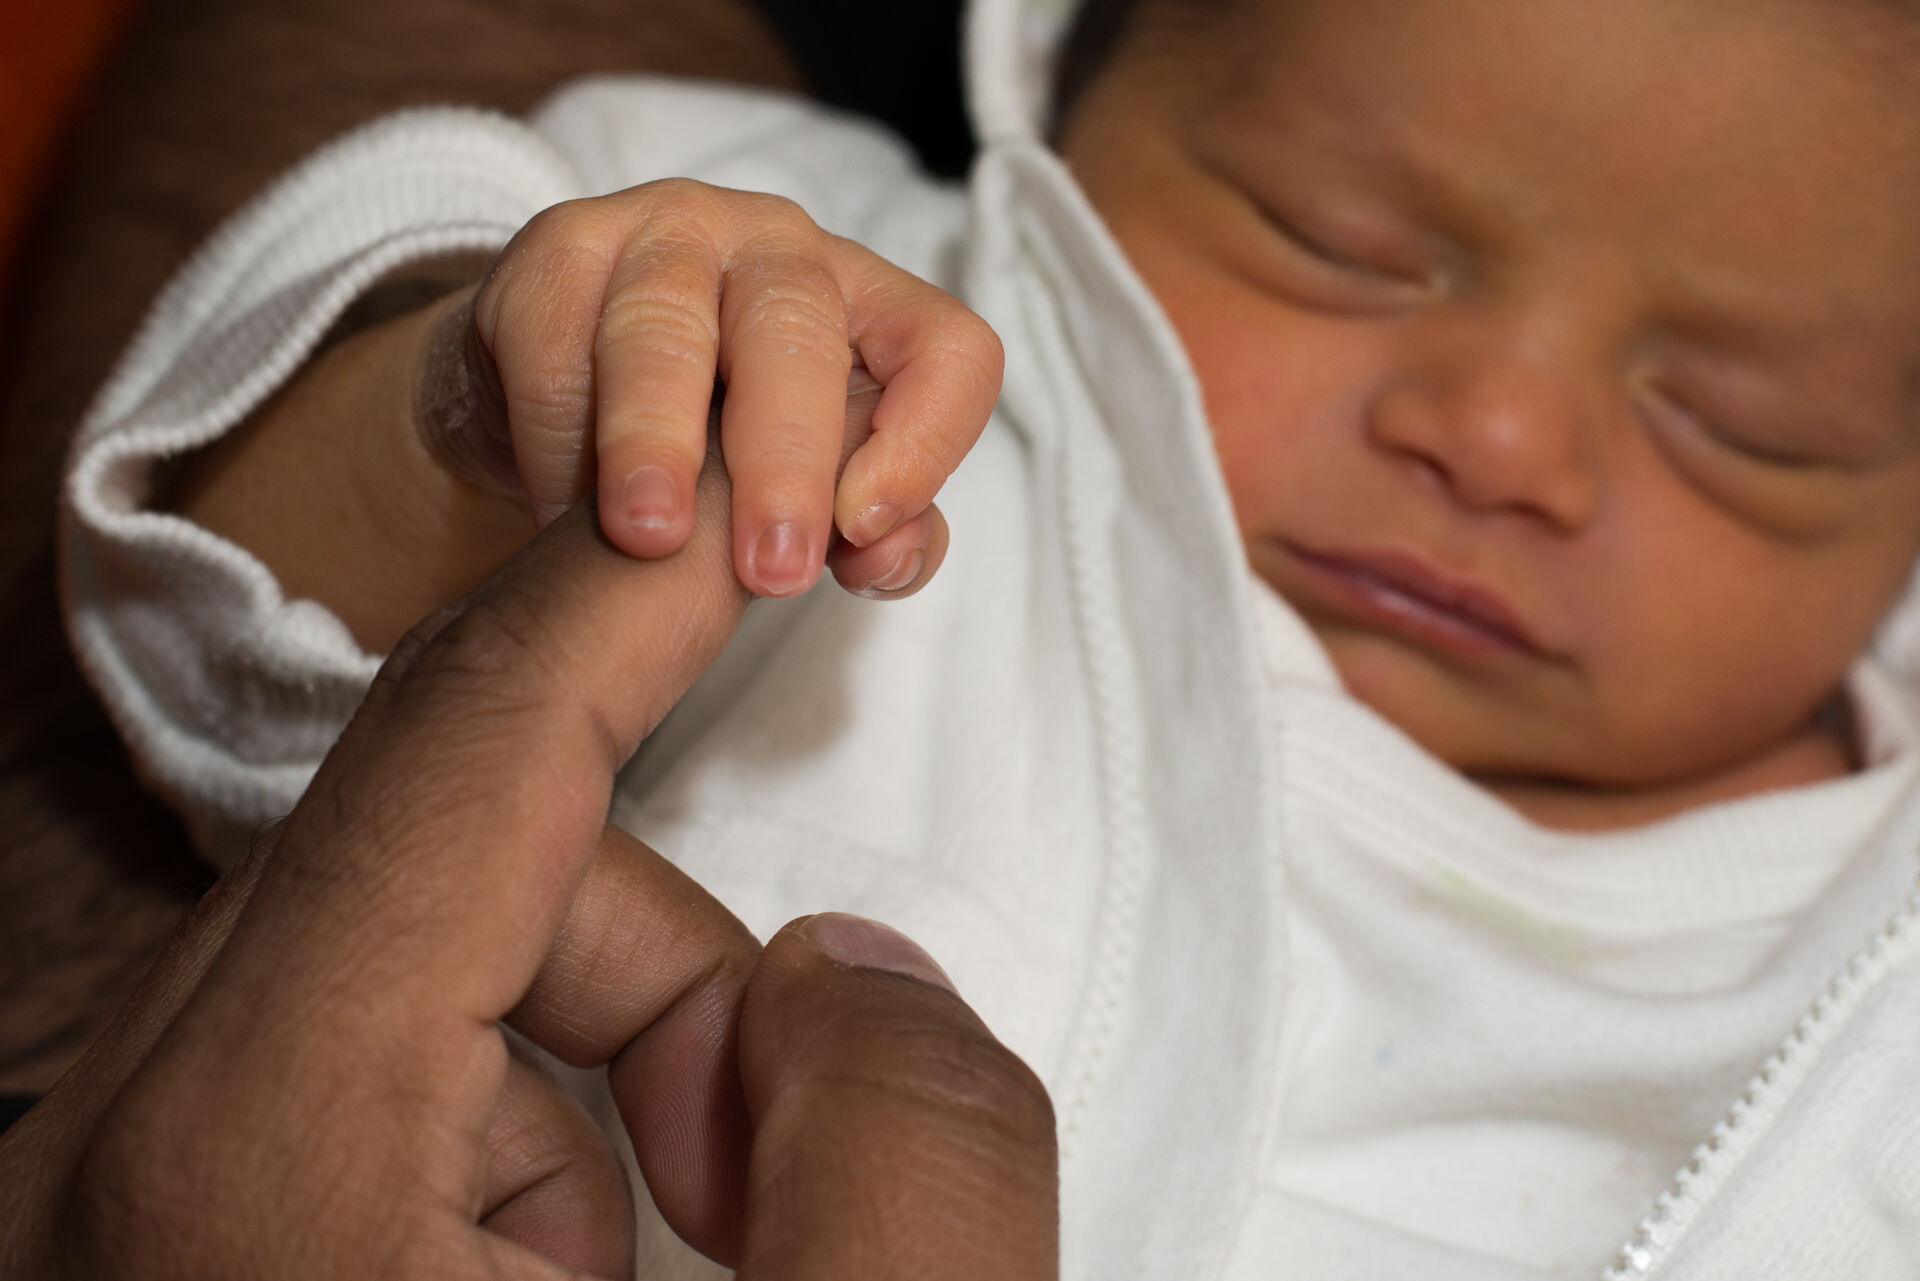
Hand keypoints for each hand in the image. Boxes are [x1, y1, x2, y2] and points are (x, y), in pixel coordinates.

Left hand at [0, 457, 1054, 1276]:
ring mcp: (158, 1173)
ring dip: (612, 1081)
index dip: (646, 584)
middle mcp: (150, 1124)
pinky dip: (533, 1150)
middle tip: (763, 1173)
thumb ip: (905, 1168)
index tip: (772, 501)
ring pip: (443, 977)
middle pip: (464, 862)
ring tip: (682, 1262)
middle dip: (682, 970)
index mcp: (261, 1144)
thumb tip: (855, 965)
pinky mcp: (197, 1216)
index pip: (474, 737)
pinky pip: (402, 1076)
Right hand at [428, 177, 1002, 598]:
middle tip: (771, 570)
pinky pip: (560, 343)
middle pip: (800, 331)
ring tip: (649, 538)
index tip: (865, 535)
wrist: (564, 388)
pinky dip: (561, 439)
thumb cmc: (714, 442)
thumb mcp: (803, 490)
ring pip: (666, 327)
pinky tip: (564, 505)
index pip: (946, 348)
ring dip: (657, 440)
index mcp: (867, 304)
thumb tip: (883, 560)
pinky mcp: (559, 243)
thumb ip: (867, 531)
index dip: (926, 440)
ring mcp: (665, 232)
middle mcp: (778, 246)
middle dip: (788, 459)